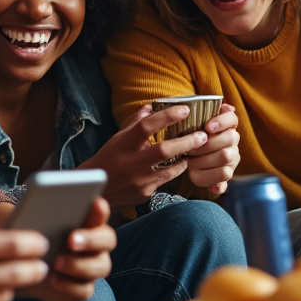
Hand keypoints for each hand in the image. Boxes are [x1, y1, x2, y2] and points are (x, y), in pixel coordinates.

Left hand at [17, 197, 115, 300]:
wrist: (23, 266)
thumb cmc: (31, 237)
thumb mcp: (30, 223)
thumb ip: (38, 213)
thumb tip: (37, 206)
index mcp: (87, 221)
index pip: (100, 212)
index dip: (100, 209)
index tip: (95, 203)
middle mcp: (97, 244)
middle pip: (107, 240)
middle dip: (91, 239)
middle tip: (71, 239)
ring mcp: (93, 267)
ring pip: (101, 266)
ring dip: (79, 265)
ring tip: (57, 262)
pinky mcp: (83, 288)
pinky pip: (84, 289)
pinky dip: (69, 285)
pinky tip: (52, 279)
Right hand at [81, 104, 212, 208]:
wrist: (98, 189)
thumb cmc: (108, 159)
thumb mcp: (117, 139)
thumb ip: (135, 123)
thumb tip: (150, 107)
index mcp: (124, 144)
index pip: (146, 126)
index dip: (167, 116)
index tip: (185, 109)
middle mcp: (131, 162)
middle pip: (164, 150)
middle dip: (187, 142)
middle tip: (203, 136)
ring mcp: (139, 180)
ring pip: (170, 170)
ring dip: (185, 159)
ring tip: (197, 151)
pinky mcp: (145, 193)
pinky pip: (165, 181)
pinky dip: (175, 171)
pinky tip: (182, 165)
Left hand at [185, 103, 239, 194]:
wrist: (185, 160)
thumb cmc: (187, 137)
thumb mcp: (189, 125)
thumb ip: (201, 113)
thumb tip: (225, 106)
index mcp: (225, 126)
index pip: (232, 118)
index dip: (222, 121)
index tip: (207, 127)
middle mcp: (231, 142)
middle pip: (230, 138)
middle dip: (208, 143)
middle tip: (191, 148)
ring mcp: (231, 160)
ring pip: (226, 157)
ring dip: (206, 160)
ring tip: (191, 161)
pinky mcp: (224, 177)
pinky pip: (225, 180)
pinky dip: (217, 182)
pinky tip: (211, 186)